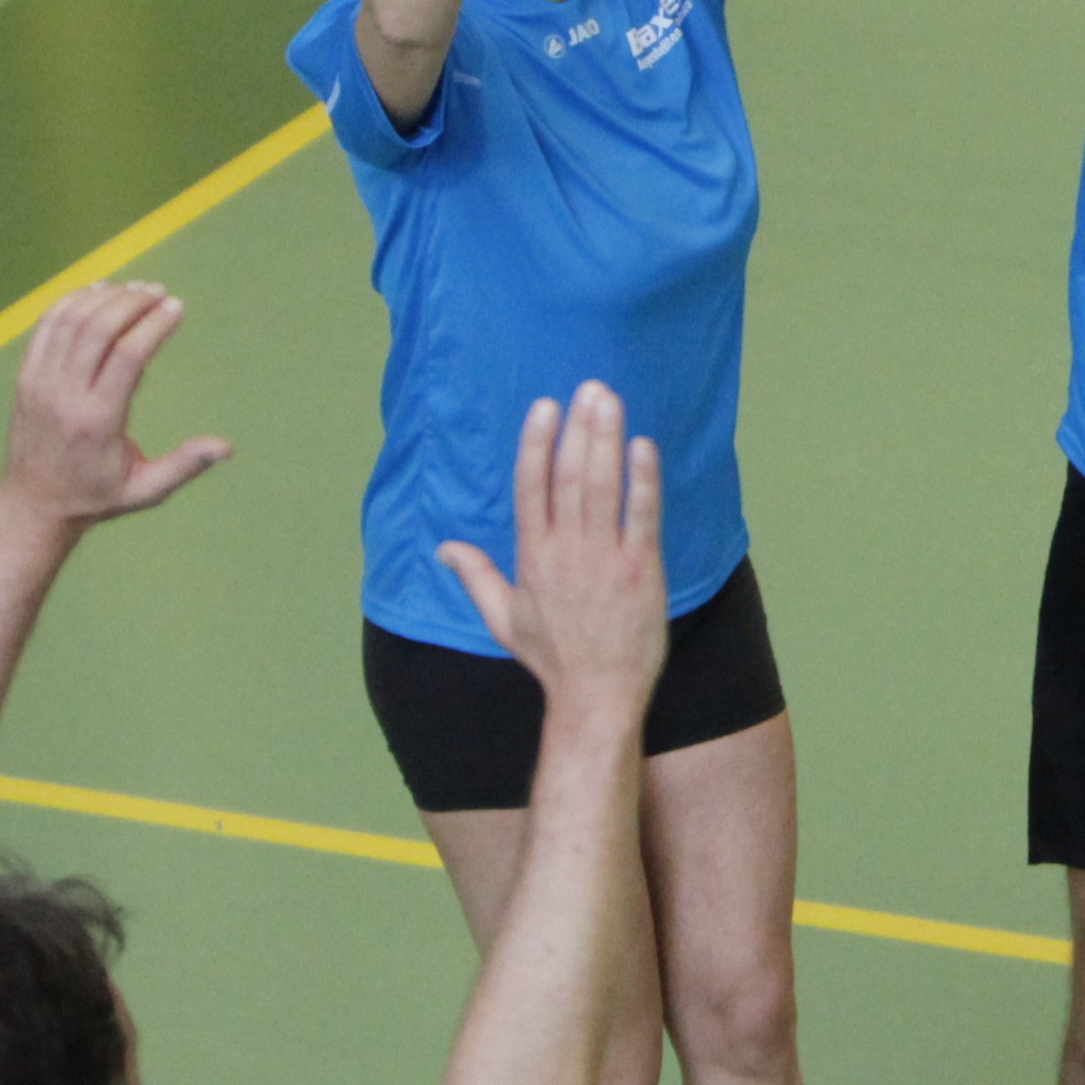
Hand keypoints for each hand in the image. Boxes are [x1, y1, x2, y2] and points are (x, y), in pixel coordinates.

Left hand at [0, 282, 230, 526]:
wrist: (34, 503)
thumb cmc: (98, 497)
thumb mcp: (147, 490)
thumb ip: (185, 465)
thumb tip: (226, 447)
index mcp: (98, 422)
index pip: (127, 356)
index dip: (154, 325)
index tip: (177, 307)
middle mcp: (64, 396)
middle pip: (98, 329)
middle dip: (133, 303)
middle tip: (160, 293)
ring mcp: (39, 383)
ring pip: (71, 321)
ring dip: (106, 297)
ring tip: (136, 290)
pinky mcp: (25, 376)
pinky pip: (47, 326)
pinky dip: (73, 301)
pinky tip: (98, 292)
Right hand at [437, 385, 667, 701]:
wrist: (597, 696)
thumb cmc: (554, 659)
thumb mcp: (504, 619)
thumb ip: (474, 576)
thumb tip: (441, 548)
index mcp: (532, 558)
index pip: (530, 488)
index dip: (536, 443)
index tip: (544, 406)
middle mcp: (565, 553)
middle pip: (568, 478)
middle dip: (578, 429)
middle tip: (588, 388)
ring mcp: (604, 560)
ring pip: (601, 488)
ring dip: (606, 440)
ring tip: (609, 401)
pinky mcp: (640, 571)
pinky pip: (642, 517)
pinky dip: (643, 480)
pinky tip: (643, 447)